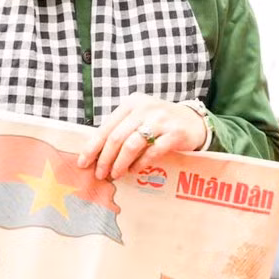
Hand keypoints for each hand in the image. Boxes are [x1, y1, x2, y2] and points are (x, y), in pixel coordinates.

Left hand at [79, 94, 206, 181]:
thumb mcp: (140, 117)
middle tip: (100, 174)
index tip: (83, 162)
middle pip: (116, 137)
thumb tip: (98, 152)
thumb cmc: (161, 123)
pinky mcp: (174, 134)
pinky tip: (135, 170)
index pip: (106, 127)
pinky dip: (141, 163)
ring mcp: (160, 120)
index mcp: (131, 104)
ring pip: (132, 145)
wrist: (194, 121)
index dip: (93, 147)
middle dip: (105, 159)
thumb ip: (122, 129)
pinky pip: (152, 152)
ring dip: (121, 163)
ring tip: (116, 174)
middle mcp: (144, 109)